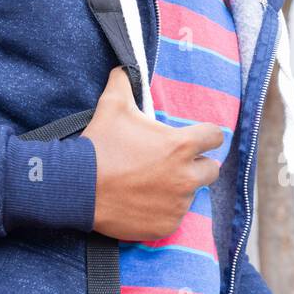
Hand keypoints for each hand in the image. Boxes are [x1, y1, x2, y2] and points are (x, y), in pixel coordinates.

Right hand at [79, 66, 223, 241]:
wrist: (78, 188)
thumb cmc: (99, 145)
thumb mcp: (112, 105)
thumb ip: (124, 82)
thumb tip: (124, 67)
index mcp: (181, 146)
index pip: (215, 137)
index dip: (206, 135)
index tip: (197, 138)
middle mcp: (186, 176)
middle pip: (211, 169)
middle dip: (196, 165)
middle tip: (173, 163)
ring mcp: (178, 204)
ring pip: (191, 194)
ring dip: (178, 188)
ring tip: (150, 183)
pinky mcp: (166, 226)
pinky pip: (174, 217)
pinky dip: (163, 211)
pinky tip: (143, 202)